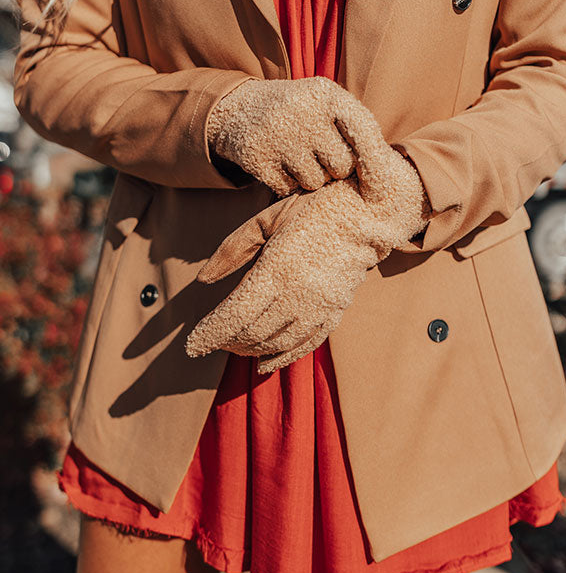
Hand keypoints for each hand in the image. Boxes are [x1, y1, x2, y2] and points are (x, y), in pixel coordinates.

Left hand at [186, 134, 430, 373]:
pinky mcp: (335, 313)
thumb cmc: (312, 207)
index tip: (191, 345)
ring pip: (276, 343)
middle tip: (209, 341)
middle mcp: (299, 294)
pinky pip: (305, 345)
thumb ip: (232, 249)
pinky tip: (263, 365)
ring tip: (232, 347)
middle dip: (225, 342)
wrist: (367, 212)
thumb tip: (204, 279)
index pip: (235, 316)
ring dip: (249, 350)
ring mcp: (320, 307)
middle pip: (252, 334)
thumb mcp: (266, 219)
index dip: (210, 335)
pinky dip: (282, 359)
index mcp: (278, 269)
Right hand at [206, 75, 381, 195]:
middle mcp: (303, 112)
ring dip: (310, 178)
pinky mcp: (257, 158)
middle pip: (341, 166)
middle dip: (334, 168)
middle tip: (319, 154)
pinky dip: (286, 183)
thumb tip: (382, 180)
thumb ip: (356, 129)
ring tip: (297, 156)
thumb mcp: (325, 104)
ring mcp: (278, 136)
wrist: (236, 108)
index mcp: (326, 93)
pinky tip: (278, 163)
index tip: (379, 191)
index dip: (376, 165)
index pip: (364, 132)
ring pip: (315, 183)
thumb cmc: (298, 112)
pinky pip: (287, 190)